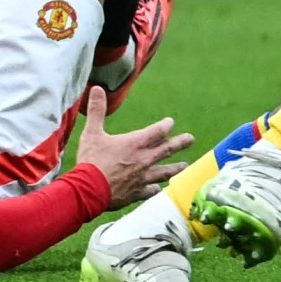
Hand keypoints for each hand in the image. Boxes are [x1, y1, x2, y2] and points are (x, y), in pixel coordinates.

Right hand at [75, 87, 193, 209]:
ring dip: (175, 168)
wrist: (89, 190)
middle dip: (180, 143)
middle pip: (167, 149)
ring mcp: (142, 177)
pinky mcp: (136, 193)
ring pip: (164, 172)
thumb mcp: (92, 133)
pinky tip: (158, 188)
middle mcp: (143, 160)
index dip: (165, 125)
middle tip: (191, 139)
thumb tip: (97, 88)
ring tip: (184, 166)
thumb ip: (96, 110)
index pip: (157, 131)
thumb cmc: (91, 160)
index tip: (170, 122)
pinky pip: (150, 190)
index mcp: (135, 143)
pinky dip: (155, 189)